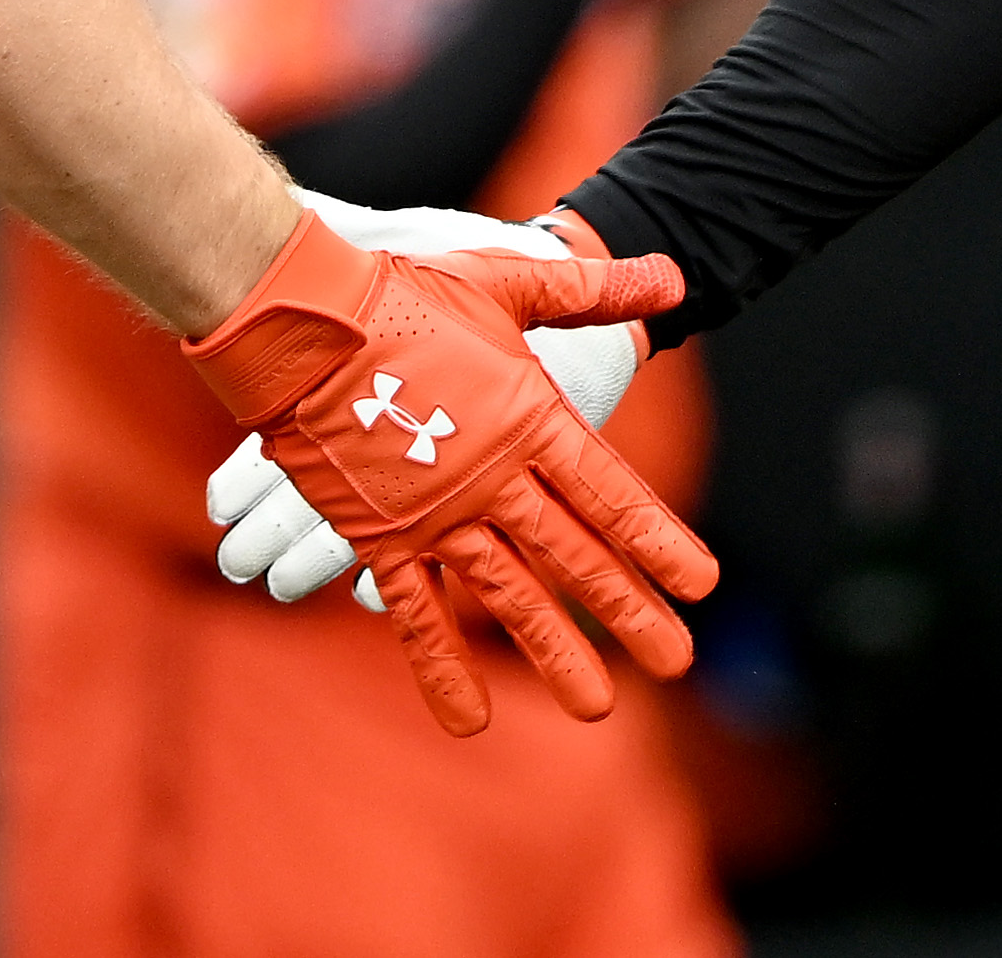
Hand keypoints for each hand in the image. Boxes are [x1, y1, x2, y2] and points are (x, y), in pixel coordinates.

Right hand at [179, 200, 711, 734]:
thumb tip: (676, 281)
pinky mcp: (380, 536)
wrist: (300, 321)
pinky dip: (440, 667)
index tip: (701, 586)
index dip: (658, 541)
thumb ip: (594, 291)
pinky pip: (415, 613)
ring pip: (507, 597)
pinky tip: (468, 721)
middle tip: (675, 661)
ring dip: (552, 652)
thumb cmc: (403, 293)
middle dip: (627, 612)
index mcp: (529, 420)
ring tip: (596, 708)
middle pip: (574, 557)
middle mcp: (492, 482)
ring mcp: (436, 516)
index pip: (611, 494)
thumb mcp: (508, 279)